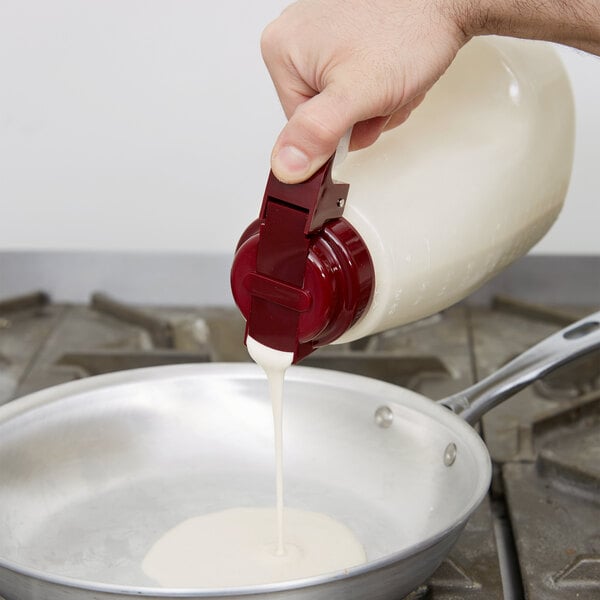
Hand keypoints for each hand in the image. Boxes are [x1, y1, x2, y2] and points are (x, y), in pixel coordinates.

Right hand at [261, 0, 467, 182]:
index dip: (338, 133)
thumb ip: (317, 132)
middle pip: (322, 115)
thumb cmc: (409, 31)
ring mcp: (321, 36)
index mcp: (281, 50)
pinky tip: (393, 73)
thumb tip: (286, 165)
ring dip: (375, 105)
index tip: (363, 114)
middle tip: (382, 96)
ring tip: (392, 81)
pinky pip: (354, 85)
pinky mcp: (344, 36)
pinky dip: (378, 89)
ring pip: (343, 104)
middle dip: (361, 117)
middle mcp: (295, 38)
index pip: (299, 127)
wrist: (447, 1)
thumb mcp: (357, 94)